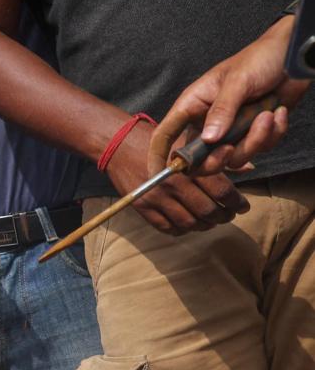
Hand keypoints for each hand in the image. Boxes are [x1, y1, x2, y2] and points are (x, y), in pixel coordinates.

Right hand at [104, 117, 246, 234]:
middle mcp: (173, 184)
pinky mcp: (142, 207)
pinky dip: (182, 229)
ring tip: (211, 221)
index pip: (221, 191)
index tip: (243, 206)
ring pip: (189, 223)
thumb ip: (217, 158)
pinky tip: (189, 223)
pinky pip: (168, 228)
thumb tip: (249, 169)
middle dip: (223, 216)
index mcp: (188, 166)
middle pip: (208, 211)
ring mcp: (156, 198)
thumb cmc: (159, 140)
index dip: (236, 202)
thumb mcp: (189, 141)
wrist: (120, 144)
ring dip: (205, 226)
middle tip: (229, 215)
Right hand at [150, 16, 303, 178]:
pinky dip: (273, 133)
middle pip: (199, 158)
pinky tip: (278, 112)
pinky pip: (260, 148)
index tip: (158, 176)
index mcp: (193, 105)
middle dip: (216, 160)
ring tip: (267, 116)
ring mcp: (232, 129)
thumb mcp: (238, 81)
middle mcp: (208, 121)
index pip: (166, 134)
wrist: (295, 56)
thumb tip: (208, 140)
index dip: (158, 156)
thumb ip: (222, 110)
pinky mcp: (255, 132)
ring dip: (254, 141)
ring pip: (235, 157)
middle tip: (229, 150)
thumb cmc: (259, 58)